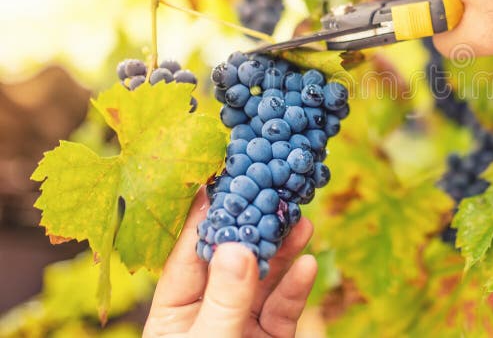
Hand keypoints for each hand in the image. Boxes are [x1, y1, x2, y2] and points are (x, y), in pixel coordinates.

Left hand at [143, 191, 316, 337]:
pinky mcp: (271, 336)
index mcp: (174, 311)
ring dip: (283, 250)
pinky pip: (284, 307)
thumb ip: (224, 299)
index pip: (191, 255)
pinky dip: (297, 286)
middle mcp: (209, 310)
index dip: (207, 217)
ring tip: (301, 222)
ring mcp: (243, 322)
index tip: (223, 180)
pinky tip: (308, 264)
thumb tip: (238, 247)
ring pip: (264, 278)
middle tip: (274, 191)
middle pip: (233, 259)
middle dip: (255, 226)